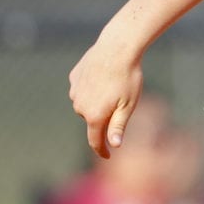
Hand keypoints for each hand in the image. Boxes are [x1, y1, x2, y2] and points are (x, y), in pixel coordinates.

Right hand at [68, 39, 143, 157]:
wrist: (117, 48)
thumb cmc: (127, 78)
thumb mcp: (128, 105)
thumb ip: (118, 126)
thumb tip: (114, 145)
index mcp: (94, 116)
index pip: (95, 140)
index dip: (102, 150)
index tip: (107, 155)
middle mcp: (79, 106)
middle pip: (93, 119)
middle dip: (105, 116)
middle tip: (122, 100)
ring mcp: (74, 91)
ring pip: (87, 103)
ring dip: (98, 100)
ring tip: (114, 85)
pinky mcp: (74, 78)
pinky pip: (84, 88)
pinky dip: (93, 87)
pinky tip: (104, 76)